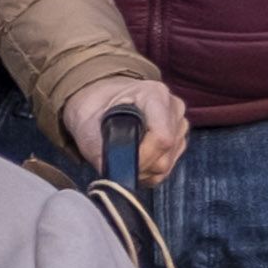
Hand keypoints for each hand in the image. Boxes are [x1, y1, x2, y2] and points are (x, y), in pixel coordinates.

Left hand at [66, 76, 193, 189]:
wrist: (101, 100)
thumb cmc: (95, 107)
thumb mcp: (87, 125)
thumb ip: (99, 149)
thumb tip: (112, 173)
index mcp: (155, 95)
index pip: (162, 137)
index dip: (142, 156)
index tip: (120, 161)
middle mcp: (173, 108)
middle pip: (165, 154)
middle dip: (138, 165)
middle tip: (116, 161)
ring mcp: (179, 124)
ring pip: (166, 164)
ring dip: (142, 169)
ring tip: (122, 156)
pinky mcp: (179, 140)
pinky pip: (167, 169)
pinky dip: (147, 171)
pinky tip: (133, 158)